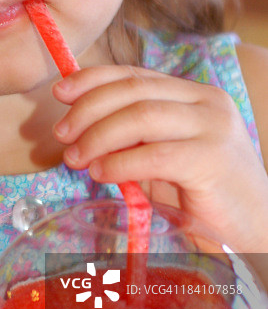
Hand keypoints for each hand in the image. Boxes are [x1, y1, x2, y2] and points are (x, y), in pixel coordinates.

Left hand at [52, 65, 267, 254]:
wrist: (253, 233)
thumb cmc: (202, 198)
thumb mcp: (160, 157)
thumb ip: (130, 137)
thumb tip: (76, 126)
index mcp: (194, 94)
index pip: (136, 74)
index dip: (93, 79)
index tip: (59, 91)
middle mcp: (207, 102)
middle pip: (133, 91)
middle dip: (88, 109)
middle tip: (61, 134)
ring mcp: (214, 127)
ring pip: (141, 116)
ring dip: (98, 136)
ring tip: (75, 158)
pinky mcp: (213, 159)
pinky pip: (154, 155)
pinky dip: (120, 162)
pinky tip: (100, 174)